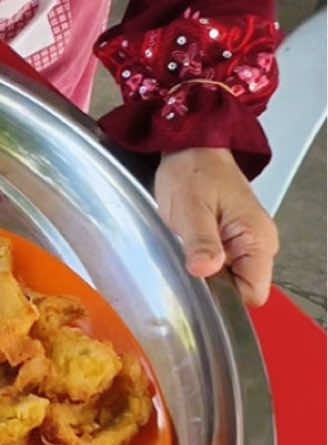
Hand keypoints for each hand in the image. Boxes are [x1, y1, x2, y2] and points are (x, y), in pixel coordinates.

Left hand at [154, 147, 277, 306]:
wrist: (191, 148)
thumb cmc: (193, 172)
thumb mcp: (191, 208)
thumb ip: (201, 241)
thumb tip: (206, 271)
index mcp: (257, 239)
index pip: (253, 293)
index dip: (225, 296)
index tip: (199, 284)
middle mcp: (258, 245)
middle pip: (240, 290)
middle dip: (211, 285)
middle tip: (186, 262)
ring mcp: (246, 244)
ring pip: (228, 279)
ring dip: (205, 272)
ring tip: (185, 249)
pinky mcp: (232, 241)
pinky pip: (220, 266)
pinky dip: (203, 262)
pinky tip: (188, 247)